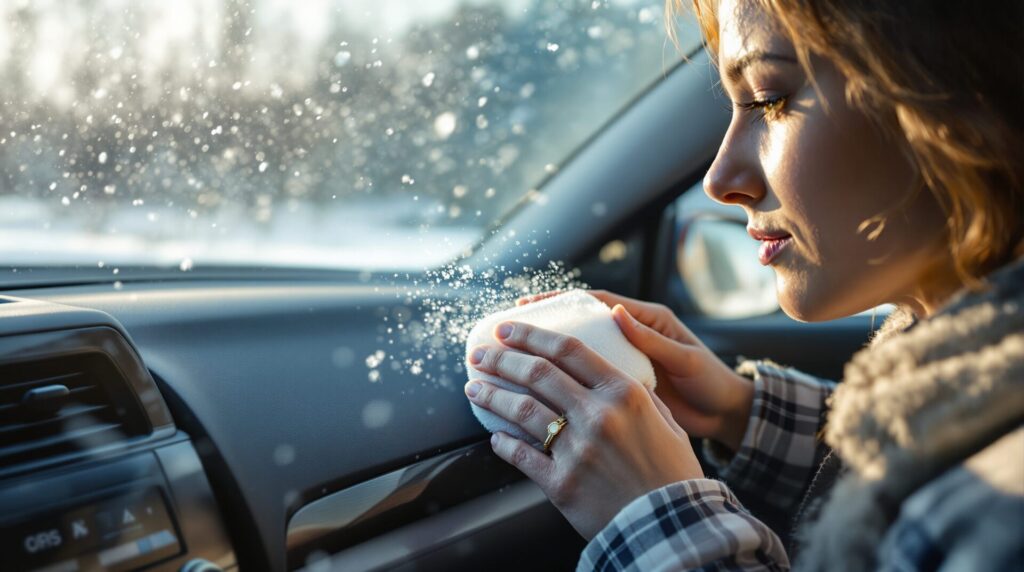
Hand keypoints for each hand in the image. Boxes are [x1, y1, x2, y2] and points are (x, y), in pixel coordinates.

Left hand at [464, 321, 702, 539]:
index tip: (507, 328)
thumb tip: (619, 375)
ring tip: (474, 388)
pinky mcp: (561, 483)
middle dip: (501, 359)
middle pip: (537, 374)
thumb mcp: (667, 422)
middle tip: (480, 355)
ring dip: (492, 395)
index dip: (532, 335)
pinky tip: (494, 437)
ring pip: (521, 410)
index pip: (568, 350)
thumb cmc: (672, 475)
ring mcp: (576, 450)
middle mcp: (597, 416)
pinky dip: (503, 444)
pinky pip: (521, 456)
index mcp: (623, 394)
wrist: (670, 528)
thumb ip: (640, 395)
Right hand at [518, 290, 753, 450]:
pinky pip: (586, 377)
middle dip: (543, 324)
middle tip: (506, 330)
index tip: (528, 306)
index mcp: (645, 320)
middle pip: (578, 324)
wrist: (726, 416)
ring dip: (548, 352)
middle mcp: (629, 336)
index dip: (561, 301)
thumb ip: (652, 339)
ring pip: (577, 352)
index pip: (596, 302)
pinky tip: (539, 391)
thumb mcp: (684, 359)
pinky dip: (564, 380)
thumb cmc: (711, 382)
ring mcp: (623, 362)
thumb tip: (618, 314)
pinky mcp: (621, 386)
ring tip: (514, 358)